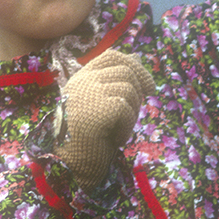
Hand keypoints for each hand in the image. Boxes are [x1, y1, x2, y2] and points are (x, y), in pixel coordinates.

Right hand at [55, 50, 154, 189]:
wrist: (71, 162)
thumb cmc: (87, 136)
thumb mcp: (101, 103)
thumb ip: (114, 81)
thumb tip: (136, 58)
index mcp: (82, 78)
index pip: (111, 56)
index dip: (133, 65)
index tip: (147, 85)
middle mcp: (83, 81)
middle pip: (125, 70)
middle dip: (139, 89)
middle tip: (137, 110)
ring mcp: (90, 92)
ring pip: (129, 89)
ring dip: (132, 112)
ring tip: (120, 129)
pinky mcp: (100, 107)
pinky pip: (127, 109)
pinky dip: (127, 126)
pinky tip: (116, 138)